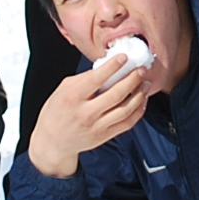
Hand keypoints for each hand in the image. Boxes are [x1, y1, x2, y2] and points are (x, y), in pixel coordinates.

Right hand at [25, 48, 154, 176]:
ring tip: (145, 83)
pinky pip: (127, 123)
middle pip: (116, 94)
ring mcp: (97, 127)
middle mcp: (86, 113)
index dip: (113, 66)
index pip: (96, 79)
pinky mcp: (104, 136)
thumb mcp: (62, 90)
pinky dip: (138, 111)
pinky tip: (141, 100)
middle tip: (141, 69)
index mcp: (72, 97)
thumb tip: (105, 67)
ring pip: (126, 109)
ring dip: (139, 94)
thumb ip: (83, 78)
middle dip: (133, 79)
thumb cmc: (56, 112)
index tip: (124, 57)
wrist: (53, 142)